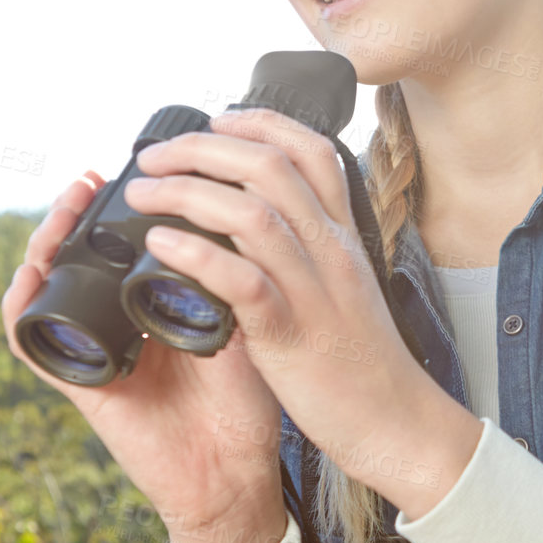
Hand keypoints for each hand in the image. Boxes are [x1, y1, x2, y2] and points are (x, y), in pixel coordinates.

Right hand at [2, 169, 287, 542]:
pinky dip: (21, 307)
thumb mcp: (252, 328)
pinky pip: (31, 343)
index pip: (125, 245)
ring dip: (46, 242)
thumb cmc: (246, 405)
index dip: (123, 207)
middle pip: (78, 255)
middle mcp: (120, 322)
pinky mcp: (81, 385)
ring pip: (47, 285)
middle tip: (91, 178)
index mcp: (157, 305)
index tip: (142, 169)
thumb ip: (243, 280)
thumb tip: (251, 213)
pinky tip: (32, 276)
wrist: (236, 477)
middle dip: (77, 211)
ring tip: (66, 207)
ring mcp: (97, 350)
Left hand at [119, 107, 479, 515]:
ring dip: (187, 193)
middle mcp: (331, 253)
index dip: (260, 123)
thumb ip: (311, 253)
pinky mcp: (292, 334)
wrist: (397, 422)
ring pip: (253, 214)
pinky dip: (197, 255)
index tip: (216, 120)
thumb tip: (262, 223)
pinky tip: (162, 246)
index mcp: (343, 238)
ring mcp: (313, 291)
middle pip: (270, 168)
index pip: (312, 151)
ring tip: (144, 194)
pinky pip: (243, 281)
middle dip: (204, 148)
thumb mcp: (345, 289)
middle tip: (157, 157)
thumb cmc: (364, 363)